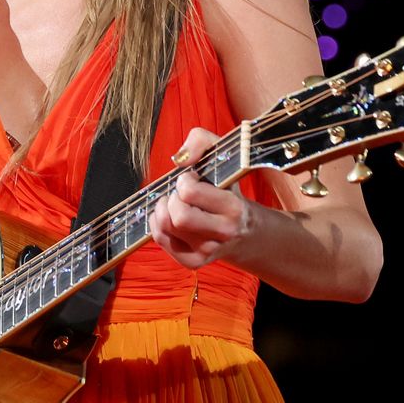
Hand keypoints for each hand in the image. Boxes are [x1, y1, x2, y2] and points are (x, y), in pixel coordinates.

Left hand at [149, 127, 252, 269]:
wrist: (245, 230)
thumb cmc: (227, 188)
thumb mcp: (222, 156)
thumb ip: (201, 140)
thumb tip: (180, 158)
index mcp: (234, 208)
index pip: (190, 193)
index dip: (184, 181)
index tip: (192, 179)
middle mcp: (224, 233)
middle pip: (178, 217)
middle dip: (172, 199)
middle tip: (181, 194)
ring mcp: (208, 250)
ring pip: (166, 228)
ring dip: (162, 210)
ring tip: (174, 204)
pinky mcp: (194, 262)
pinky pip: (161, 241)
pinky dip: (158, 226)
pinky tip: (169, 218)